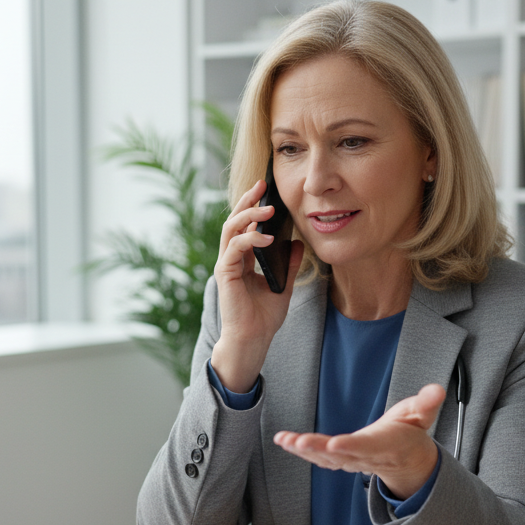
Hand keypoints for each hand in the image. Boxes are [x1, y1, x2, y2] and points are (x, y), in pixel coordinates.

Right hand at [210, 178, 305, 392]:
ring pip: (231, 228)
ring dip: (249, 215)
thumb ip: (289, 264)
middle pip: (235, 220)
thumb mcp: (283, 285)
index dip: (254, 206)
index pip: (246, 226)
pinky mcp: (225, 272)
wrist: (253, 339)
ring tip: (268, 209)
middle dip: (247, 200)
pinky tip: (267, 237)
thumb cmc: (264, 317)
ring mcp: (226, 264)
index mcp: (244, 259)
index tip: (268, 191)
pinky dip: (250, 239)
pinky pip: (235, 247)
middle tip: (262, 184)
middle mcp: (232, 258)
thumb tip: (299, 243)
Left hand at [273, 384, 446, 499]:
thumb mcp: (422, 415)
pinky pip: (317, 458)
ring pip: (324, 459)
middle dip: (317, 449)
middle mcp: (364, 457)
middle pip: (339, 455)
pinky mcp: (339, 459)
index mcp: (384, 445)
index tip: (334, 443)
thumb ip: (427, 402)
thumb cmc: (410, 432)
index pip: (366, 447)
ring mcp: (350, 461)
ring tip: (284, 440)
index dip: (351, 446)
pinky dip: (299, 450)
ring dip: (303, 451)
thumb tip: (437, 389)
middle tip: (298, 442)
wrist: (406, 460)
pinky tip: (283, 441)